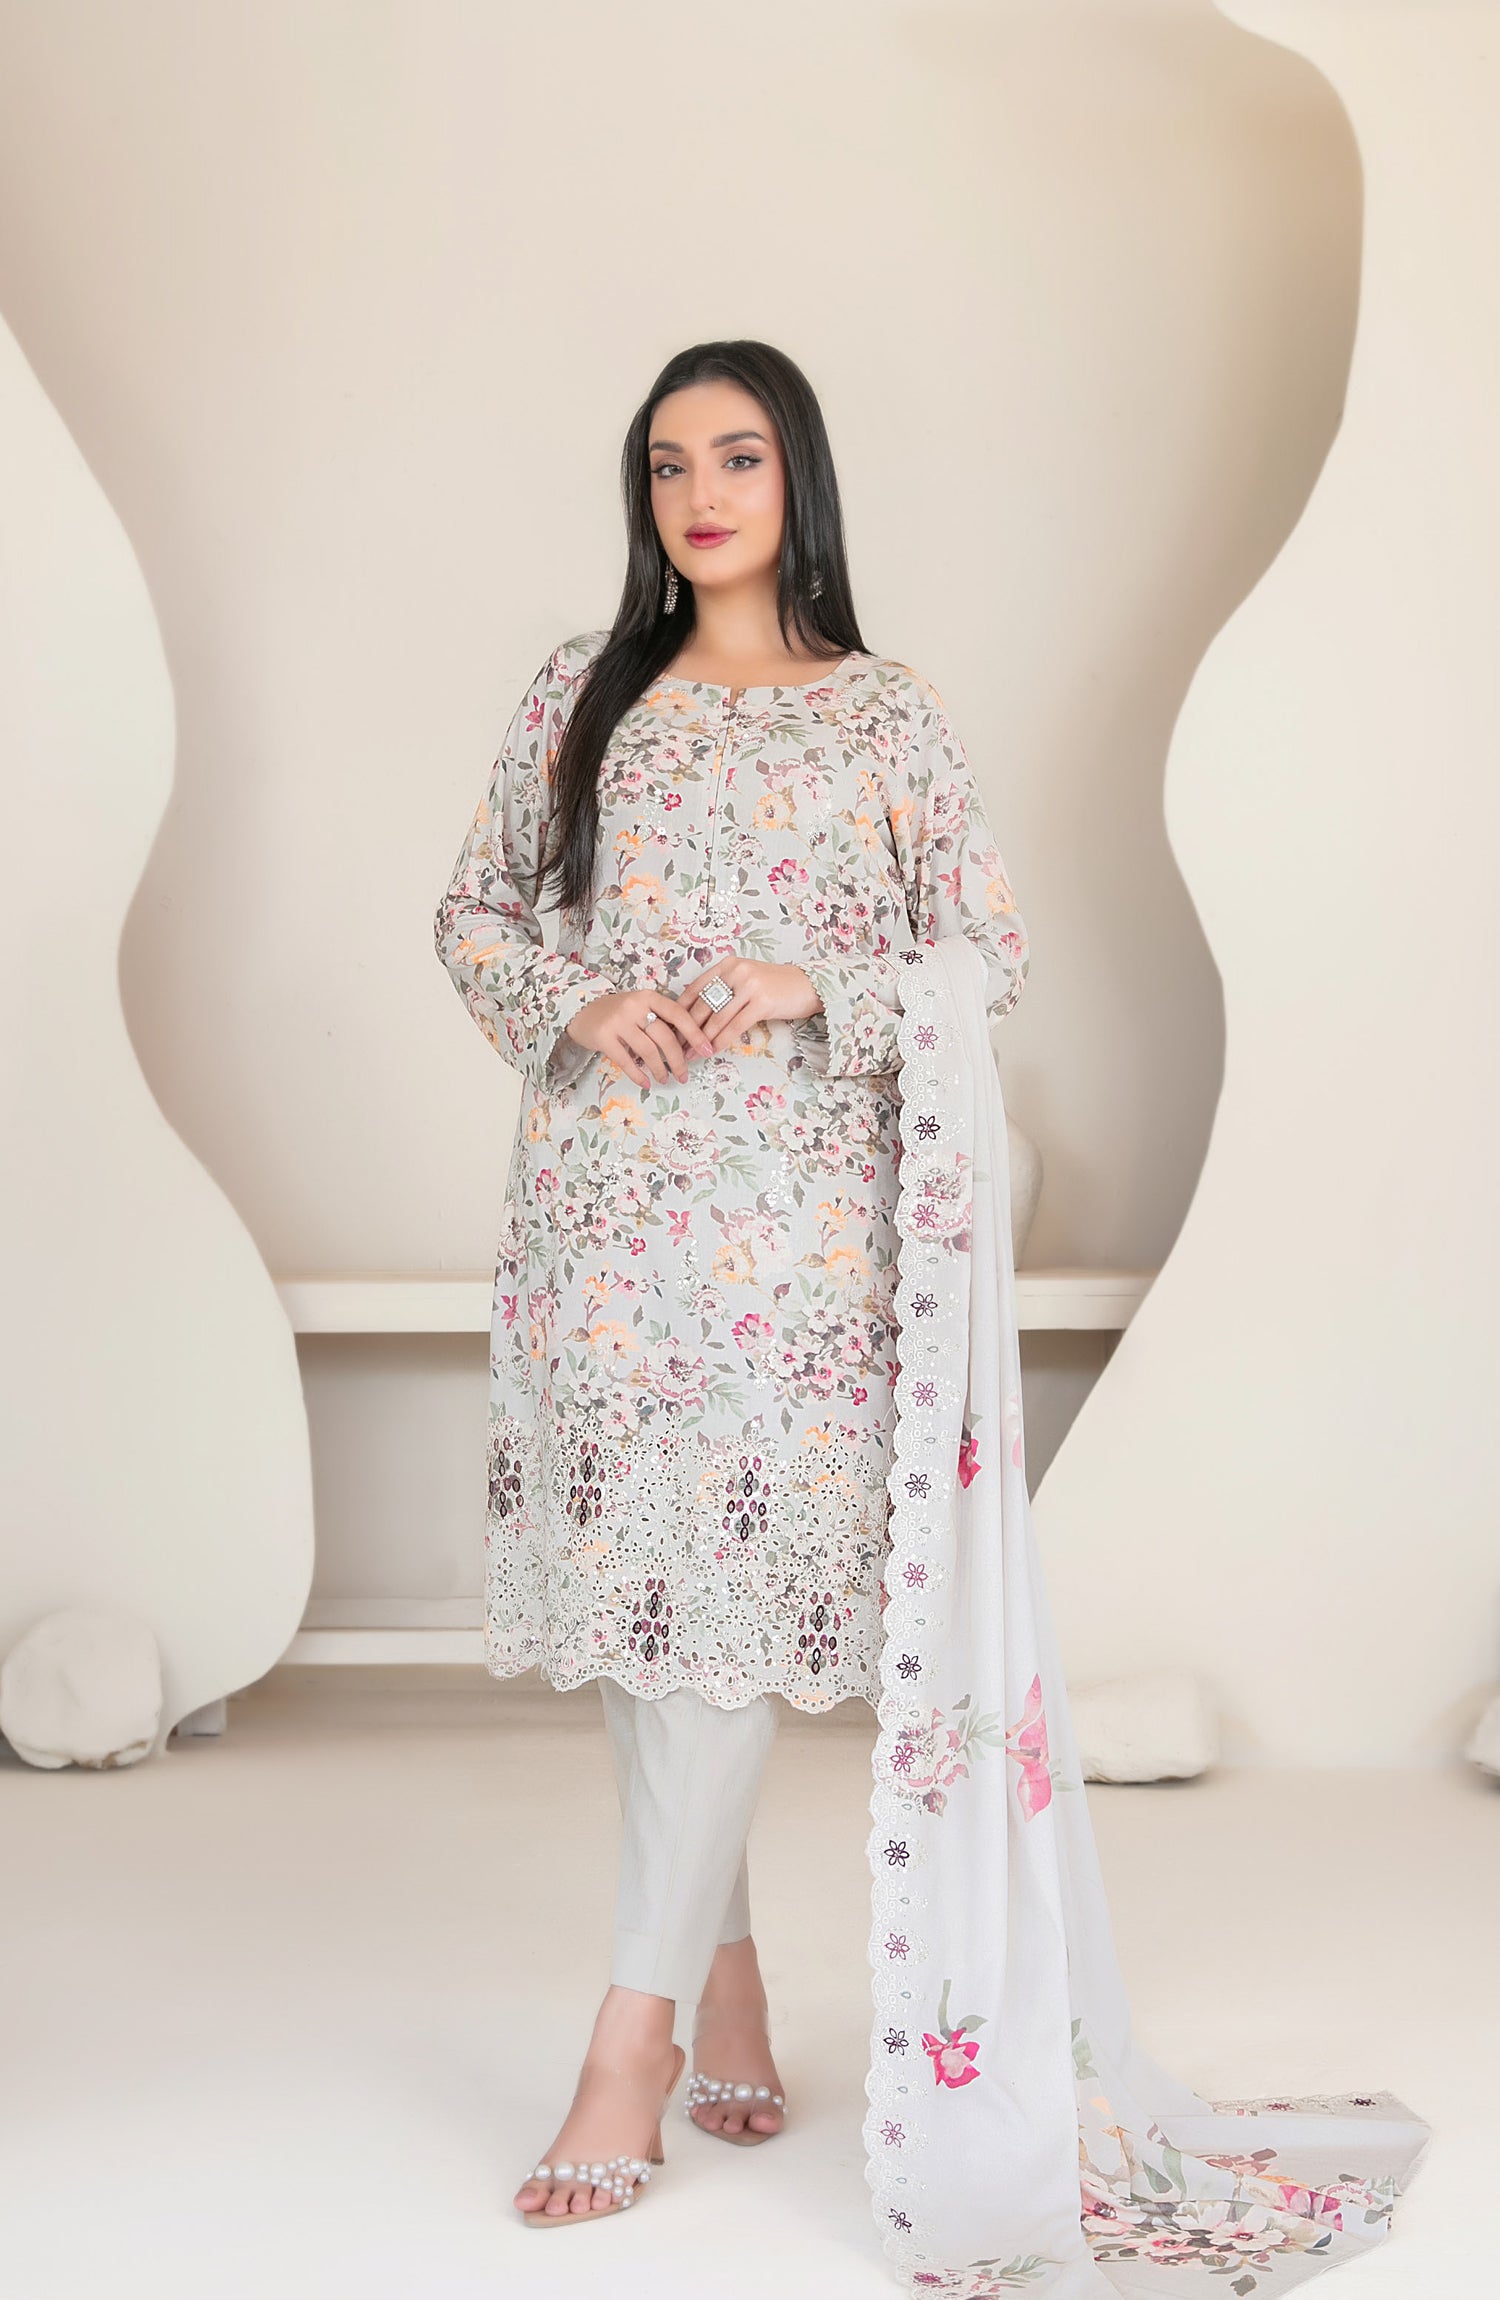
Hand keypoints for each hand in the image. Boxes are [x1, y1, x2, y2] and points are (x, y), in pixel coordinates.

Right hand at [564, 985, 714, 1087]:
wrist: (582, 1010)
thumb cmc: (619, 1012)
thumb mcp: (641, 1006)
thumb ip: (661, 1019)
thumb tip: (689, 1045)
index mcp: (648, 997)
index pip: (678, 1014)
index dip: (695, 1033)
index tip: (707, 1050)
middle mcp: (634, 1007)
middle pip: (665, 1037)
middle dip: (678, 1060)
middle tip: (684, 1075)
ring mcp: (618, 1022)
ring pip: (648, 1051)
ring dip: (661, 1069)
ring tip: (666, 1079)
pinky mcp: (604, 1038)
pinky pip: (627, 1061)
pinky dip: (639, 1075)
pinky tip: (647, 1082)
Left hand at [679, 956, 821, 1047]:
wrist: (809, 986)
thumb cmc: (776, 987)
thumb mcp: (746, 980)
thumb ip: (723, 989)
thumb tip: (695, 1012)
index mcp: (727, 965)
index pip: (695, 988)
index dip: (679, 1010)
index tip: (669, 1027)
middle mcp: (736, 971)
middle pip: (703, 1004)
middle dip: (687, 1028)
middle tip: (675, 1046)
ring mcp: (749, 985)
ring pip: (717, 1017)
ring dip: (702, 1039)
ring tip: (691, 1054)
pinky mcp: (761, 1002)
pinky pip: (734, 1026)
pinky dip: (721, 1041)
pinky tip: (713, 1051)